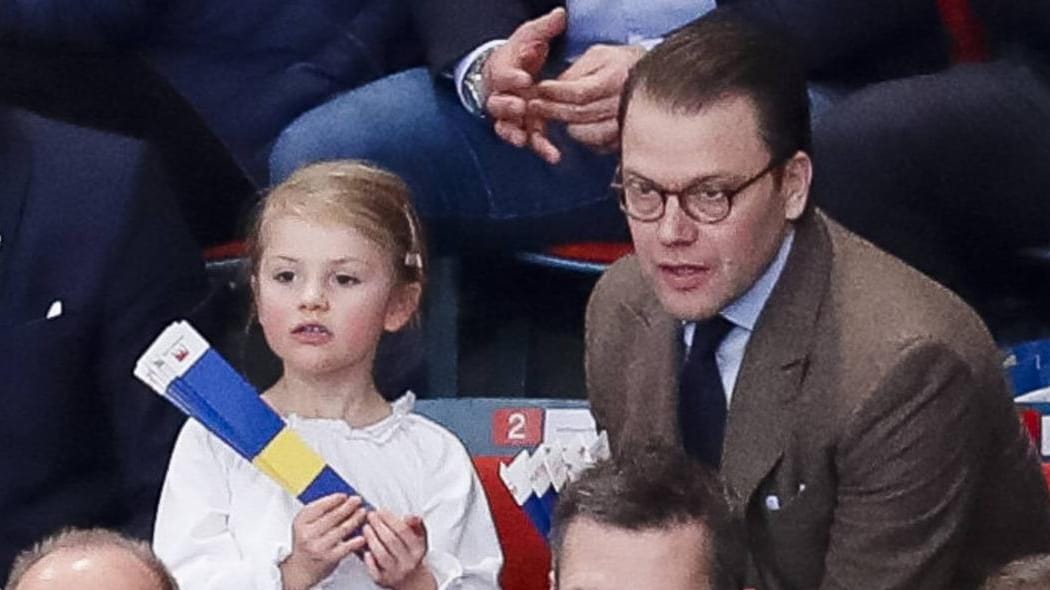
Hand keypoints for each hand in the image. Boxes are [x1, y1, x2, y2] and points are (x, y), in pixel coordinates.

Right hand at [280, 494, 367, 589]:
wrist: (301, 570)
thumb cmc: (306, 544)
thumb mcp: (305, 525)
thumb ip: (319, 512)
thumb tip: (341, 499)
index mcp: (301, 522)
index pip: (320, 506)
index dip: (334, 499)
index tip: (344, 495)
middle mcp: (308, 534)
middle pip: (333, 516)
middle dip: (348, 506)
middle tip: (357, 500)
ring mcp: (319, 546)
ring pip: (343, 529)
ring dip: (356, 519)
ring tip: (363, 513)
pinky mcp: (329, 558)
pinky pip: (347, 546)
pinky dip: (357, 540)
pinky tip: (363, 535)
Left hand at [362, 510, 434, 589]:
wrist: (411, 578)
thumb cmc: (411, 553)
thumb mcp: (419, 537)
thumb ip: (416, 524)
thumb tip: (411, 517)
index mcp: (417, 549)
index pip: (402, 530)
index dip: (390, 518)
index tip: (381, 510)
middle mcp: (407, 562)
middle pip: (390, 541)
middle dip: (378, 525)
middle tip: (370, 516)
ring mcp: (395, 572)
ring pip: (381, 554)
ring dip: (371, 538)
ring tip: (366, 528)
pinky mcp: (382, 580)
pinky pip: (374, 570)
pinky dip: (368, 559)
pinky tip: (365, 549)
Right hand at [484, 8, 565, 161]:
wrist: (512, 72)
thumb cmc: (520, 54)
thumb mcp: (531, 37)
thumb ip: (544, 29)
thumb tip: (561, 15)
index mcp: (502, 71)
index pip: (503, 74)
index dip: (511, 77)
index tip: (524, 78)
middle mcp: (501, 96)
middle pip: (497, 104)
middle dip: (508, 106)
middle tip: (521, 106)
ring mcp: (510, 115)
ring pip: (507, 127)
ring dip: (516, 133)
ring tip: (525, 140)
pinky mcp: (522, 128)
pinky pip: (526, 140)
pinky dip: (537, 148)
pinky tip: (552, 155)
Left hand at [531, 44, 646, 154]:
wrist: (654, 77)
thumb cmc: (622, 63)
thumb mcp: (599, 55)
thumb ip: (576, 72)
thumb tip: (553, 89)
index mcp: (616, 78)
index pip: (579, 93)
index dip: (556, 94)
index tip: (539, 90)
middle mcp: (623, 102)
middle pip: (579, 115)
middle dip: (552, 110)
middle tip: (535, 106)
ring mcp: (627, 124)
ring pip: (586, 134)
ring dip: (568, 125)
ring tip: (558, 115)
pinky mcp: (626, 138)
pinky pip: (598, 145)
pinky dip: (584, 137)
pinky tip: (578, 126)